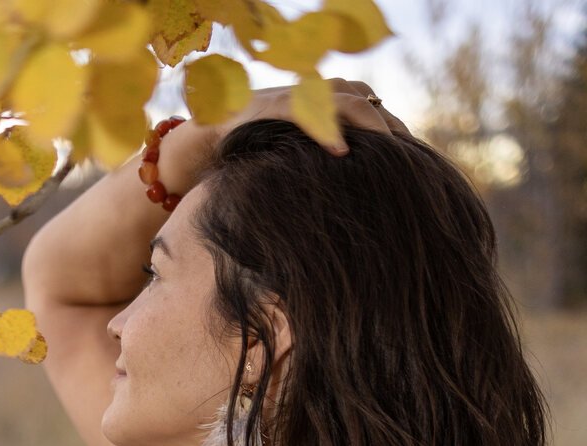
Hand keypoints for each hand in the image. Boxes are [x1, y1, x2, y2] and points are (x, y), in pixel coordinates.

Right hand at [217, 77, 414, 156]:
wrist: (220, 125)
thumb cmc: (262, 138)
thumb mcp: (303, 141)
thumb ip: (330, 143)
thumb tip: (355, 170)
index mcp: (331, 96)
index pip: (373, 106)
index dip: (393, 127)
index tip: (411, 153)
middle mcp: (322, 89)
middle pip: (370, 103)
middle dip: (392, 128)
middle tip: (411, 157)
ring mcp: (303, 95)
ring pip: (350, 102)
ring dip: (372, 125)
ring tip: (389, 149)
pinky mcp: (281, 106)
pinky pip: (311, 115)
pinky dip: (328, 131)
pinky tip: (341, 151)